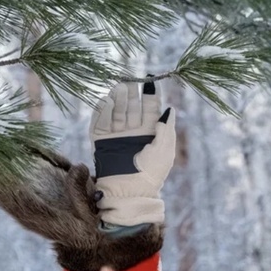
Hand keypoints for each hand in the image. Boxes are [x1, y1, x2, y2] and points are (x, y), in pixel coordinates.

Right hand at [91, 80, 174, 227]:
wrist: (129, 191)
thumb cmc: (151, 173)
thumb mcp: (165, 150)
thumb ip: (167, 128)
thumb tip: (170, 108)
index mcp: (150, 133)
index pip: (150, 108)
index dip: (150, 94)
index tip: (150, 79)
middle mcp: (132, 132)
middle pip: (131, 105)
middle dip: (131, 93)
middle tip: (130, 81)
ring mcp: (116, 135)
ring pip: (116, 110)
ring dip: (117, 98)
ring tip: (119, 88)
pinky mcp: (101, 140)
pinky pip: (99, 121)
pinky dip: (102, 110)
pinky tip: (107, 101)